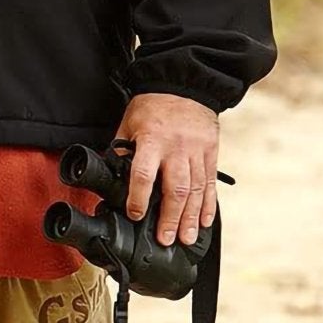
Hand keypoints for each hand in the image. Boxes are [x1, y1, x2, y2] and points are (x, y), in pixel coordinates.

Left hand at [113, 93, 219, 245]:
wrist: (185, 83)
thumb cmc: (152, 105)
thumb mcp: (129, 123)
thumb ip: (122, 150)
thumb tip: (112, 174)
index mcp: (152, 140)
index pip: (143, 174)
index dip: (138, 197)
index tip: (135, 215)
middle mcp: (177, 148)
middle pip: (175, 188)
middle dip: (171, 218)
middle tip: (166, 240)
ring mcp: (197, 151)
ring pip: (195, 189)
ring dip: (190, 217)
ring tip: (187, 239)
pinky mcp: (211, 152)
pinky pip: (209, 182)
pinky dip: (208, 204)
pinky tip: (204, 221)